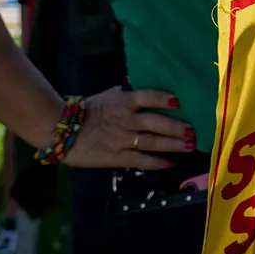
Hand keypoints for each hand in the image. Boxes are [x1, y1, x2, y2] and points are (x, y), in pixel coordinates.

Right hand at [59, 88, 195, 169]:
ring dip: (173, 144)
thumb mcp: (106, 96)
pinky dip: (156, 162)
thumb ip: (124, 94)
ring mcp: (121, 139)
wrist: (60, 131)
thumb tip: (137, 90)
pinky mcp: (116, 157)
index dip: (163, 99)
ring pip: (152, 142)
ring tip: (190, 145)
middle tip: (194, 130)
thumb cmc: (85, 111)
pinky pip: (140, 160)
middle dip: (176, 127)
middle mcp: (125, 119)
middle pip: (155, 123)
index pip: (147, 96)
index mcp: (122, 101)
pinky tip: (170, 163)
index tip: (179, 102)